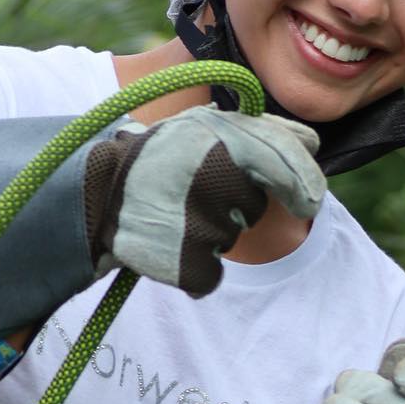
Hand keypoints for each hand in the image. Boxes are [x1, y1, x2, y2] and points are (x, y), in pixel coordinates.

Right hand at [83, 107, 325, 295]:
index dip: (303, 181)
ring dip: (210, 229)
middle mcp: (214, 172)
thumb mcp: (202, 129)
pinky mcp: (188, 262)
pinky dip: (195, 265)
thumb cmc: (156, 160)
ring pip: (230, 235)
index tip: (309, 200)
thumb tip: (311, 141)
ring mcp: (201, 219)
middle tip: (205, 201)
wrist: (93, 194)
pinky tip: (168, 243)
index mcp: (221, 133)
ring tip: (172, 212)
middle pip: (253, 203)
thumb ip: (258, 132)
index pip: (284, 157)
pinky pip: (210, 275)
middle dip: (238, 204)